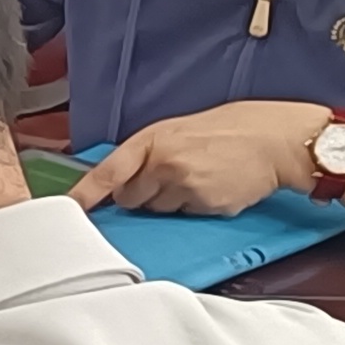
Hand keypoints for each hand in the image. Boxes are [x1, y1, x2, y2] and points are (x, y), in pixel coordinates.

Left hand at [70, 102, 323, 217]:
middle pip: (131, 198)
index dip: (86, 192)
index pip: (109, 171)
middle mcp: (163, 163)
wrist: (276, 140)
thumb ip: (152, 151)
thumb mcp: (181, 130)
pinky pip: (188, 215)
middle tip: (172, 176)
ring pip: (159, 210)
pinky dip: (198, 206)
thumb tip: (127, 177)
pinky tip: (216, 188)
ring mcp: (184, 186)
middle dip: (142, 193)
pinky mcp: (206, 205)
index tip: (68, 207)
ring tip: (200, 177)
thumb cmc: (232, 130)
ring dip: (171, 200)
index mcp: (152, 139)